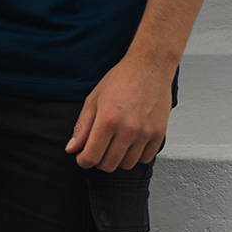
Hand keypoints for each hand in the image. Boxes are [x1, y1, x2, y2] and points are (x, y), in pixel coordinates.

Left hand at [65, 53, 171, 170]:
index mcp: (108, 120)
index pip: (91, 157)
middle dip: (99, 160)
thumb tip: (72, 148)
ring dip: (118, 158)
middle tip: (99, 147)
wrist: (150, 66)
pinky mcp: (159, 133)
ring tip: (116, 142)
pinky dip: (137, 155)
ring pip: (127, 164)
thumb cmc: (122, 78)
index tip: (83, 156)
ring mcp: (145, 133)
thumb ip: (82, 126)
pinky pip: (145, 159)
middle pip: (108, 165)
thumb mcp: (95, 98)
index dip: (83, 160)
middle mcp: (127, 129)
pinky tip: (132, 142)